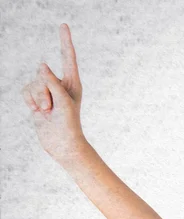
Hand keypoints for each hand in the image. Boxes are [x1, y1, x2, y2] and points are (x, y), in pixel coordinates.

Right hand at [21, 24, 85, 164]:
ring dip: (38, 99)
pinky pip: (25, 91)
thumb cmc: (69, 123)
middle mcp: (59, 85)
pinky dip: (30, 102)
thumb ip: (51, 81)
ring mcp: (47, 92)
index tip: (64, 25)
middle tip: (53, 108)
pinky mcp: (36, 99)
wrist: (62, 144)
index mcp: (72, 83)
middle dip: (44, 91)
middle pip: (42, 74)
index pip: (68, 57)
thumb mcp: (63, 100)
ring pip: (33, 83)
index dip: (65, 41)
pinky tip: (39, 113)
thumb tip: (42, 65)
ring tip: (48, 113)